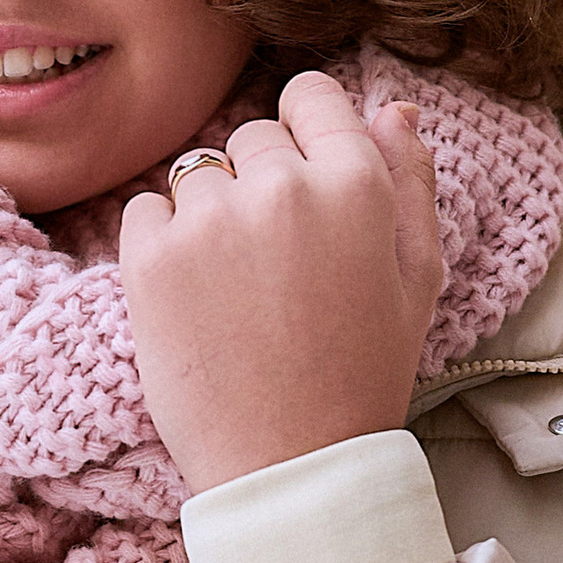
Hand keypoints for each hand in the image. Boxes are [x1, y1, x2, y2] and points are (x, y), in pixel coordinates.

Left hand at [120, 72, 445, 495]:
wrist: (290, 465)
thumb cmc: (362, 373)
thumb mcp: (417, 277)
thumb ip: (410, 182)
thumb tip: (391, 108)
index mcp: (355, 184)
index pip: (311, 96)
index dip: (307, 130)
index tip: (302, 173)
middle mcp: (280, 187)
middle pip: (254, 138)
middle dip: (263, 183)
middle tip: (278, 264)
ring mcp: (209, 220)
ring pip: (199, 174)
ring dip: (212, 214)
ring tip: (237, 290)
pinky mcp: (150, 258)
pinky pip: (145, 210)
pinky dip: (161, 243)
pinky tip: (195, 298)